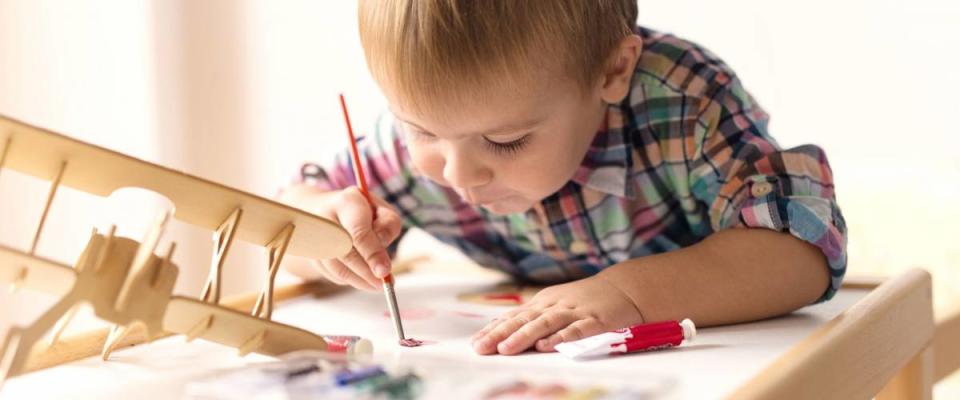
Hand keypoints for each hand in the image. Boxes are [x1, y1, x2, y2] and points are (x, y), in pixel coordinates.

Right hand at [280, 184, 402, 290]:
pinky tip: (361, 277)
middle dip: (365, 271)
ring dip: (358, 280)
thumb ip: (388, 225)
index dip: (372, 254)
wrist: (329, 208)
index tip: (384, 271)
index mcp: (346, 202)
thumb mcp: (382, 210)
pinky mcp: (311, 253)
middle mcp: (324, 217)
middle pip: (345, 252)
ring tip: (376, 285)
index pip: (358, 232)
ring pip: (336, 266)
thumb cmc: (363, 211)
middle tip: (382, 283)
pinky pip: (330, 273)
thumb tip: (382, 244)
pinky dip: (348, 279)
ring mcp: (313, 236)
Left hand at [470, 275, 643, 354]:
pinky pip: (576, 330)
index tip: (475, 343)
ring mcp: (575, 311)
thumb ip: (533, 318)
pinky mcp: (595, 321)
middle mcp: (555, 305)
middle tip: (481, 348)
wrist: (624, 288)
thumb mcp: (556, 305)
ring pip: (545, 323)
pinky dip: (560, 337)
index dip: (494, 329)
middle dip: (500, 334)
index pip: (514, 316)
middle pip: (524, 320)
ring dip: (524, 336)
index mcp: (543, 302)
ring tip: (506, 349)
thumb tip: (501, 333)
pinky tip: (546, 346)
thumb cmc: (585, 300)